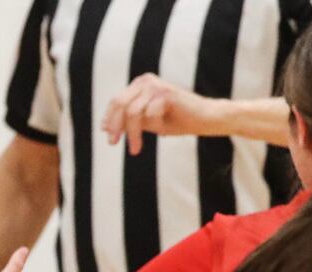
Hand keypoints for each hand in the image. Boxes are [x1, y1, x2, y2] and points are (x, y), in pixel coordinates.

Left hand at [103, 74, 219, 155]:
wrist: (204, 119)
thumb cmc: (178, 120)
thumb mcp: (149, 122)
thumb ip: (131, 121)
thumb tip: (107, 127)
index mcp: (140, 85)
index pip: (117, 101)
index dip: (109, 118)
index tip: (108, 135)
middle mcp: (146, 82)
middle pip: (120, 104)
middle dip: (115, 125)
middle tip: (113, 144)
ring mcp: (156, 86)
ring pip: (133, 112)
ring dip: (133, 134)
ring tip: (135, 149)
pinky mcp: (166, 93)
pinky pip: (150, 114)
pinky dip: (154, 127)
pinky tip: (163, 132)